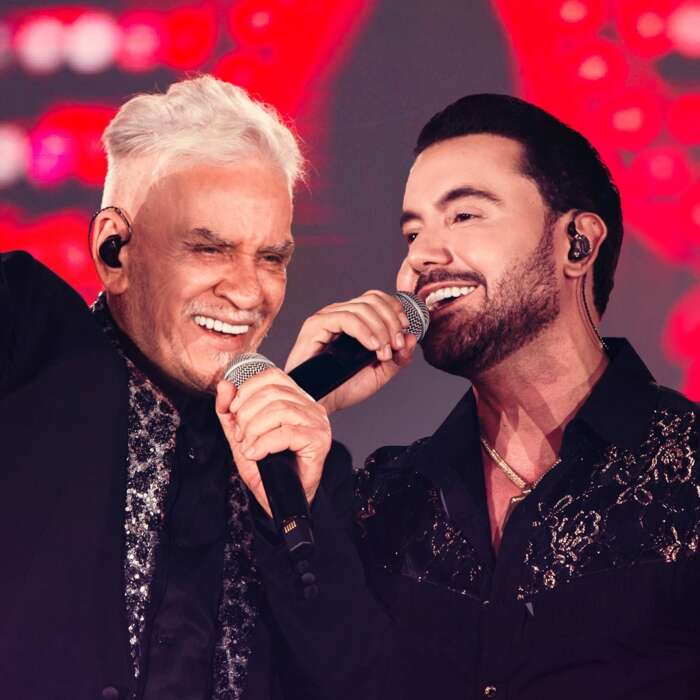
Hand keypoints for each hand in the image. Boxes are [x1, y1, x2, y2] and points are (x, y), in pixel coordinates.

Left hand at [215, 368, 330, 516]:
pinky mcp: (319, 440)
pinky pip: (287, 432)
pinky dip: (265, 443)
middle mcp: (310, 406)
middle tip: (241, 436)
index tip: (234, 412)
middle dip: (247, 414)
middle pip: (272, 393)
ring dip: (254, 430)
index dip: (247, 389)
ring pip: (279, 410)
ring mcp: (317, 422)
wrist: (282, 498)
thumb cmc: (267, 468)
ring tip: (249, 446)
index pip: (272, 376)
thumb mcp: (240, 435)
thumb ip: (230, 411)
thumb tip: (224, 385)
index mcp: (295, 399)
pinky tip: (257, 454)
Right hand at [285, 290, 417, 413]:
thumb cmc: (342, 387)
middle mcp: (340, 314)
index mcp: (354, 320)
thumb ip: (397, 356)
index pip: (377, 299)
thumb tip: (411, 337)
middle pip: (373, 300)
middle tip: (396, 346)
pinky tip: (372, 346)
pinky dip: (364, 331)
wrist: (320, 403)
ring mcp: (327, 318)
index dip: (395, 310)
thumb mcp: (379, 372)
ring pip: (362, 308)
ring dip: (381, 330)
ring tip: (383, 353)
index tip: (405, 331)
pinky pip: (345, 318)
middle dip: (391, 322)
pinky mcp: (316, 326)